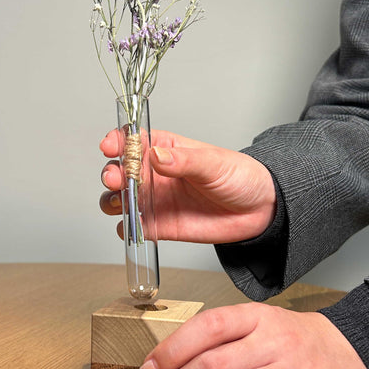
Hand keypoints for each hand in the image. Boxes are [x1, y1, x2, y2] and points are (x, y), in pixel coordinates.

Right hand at [99, 129, 276, 243]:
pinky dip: (126, 228)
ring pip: (119, 199)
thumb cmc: (238, 177)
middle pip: (119, 170)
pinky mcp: (159, 225)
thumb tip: (156, 155)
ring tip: (120, 203)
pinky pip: (133, 227)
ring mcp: (154, 199)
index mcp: (165, 149)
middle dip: (111, 174)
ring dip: (111, 201)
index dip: (117, 141)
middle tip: (115, 179)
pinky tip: (131, 227)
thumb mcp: (213, 163)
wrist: (258, 210)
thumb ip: (183, 161)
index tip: (110, 146)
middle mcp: (154, 174)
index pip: (132, 140)